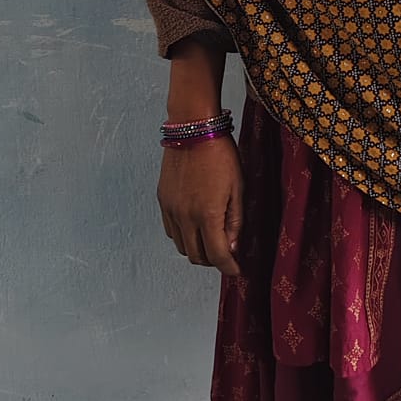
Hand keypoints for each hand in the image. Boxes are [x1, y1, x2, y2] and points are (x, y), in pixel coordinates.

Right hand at [157, 135, 243, 275]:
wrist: (193, 129)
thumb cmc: (222, 156)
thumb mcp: (238, 188)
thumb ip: (235, 221)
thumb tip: (232, 247)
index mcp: (207, 214)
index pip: (217, 255)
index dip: (229, 268)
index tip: (237, 271)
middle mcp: (185, 217)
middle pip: (197, 256)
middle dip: (214, 261)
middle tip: (227, 255)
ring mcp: (170, 209)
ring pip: (182, 247)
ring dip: (198, 250)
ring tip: (212, 241)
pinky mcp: (162, 201)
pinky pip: (171, 231)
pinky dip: (183, 237)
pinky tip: (195, 228)